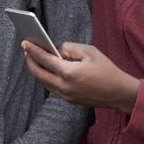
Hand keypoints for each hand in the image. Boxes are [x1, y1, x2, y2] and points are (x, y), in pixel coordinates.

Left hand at [22, 40, 139, 113]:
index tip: (24, 43)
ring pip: (43, 82)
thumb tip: (56, 51)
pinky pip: (52, 88)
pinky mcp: (68, 100)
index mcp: (68, 72)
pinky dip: (46, 78)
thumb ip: (69, 48)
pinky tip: (46, 70)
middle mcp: (64, 86)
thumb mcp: (89, 51)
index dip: (32, 50)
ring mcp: (65, 95)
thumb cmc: (106, 69)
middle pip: (38, 73)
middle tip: (26, 50)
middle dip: (30, 61)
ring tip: (34, 59)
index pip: (44, 59)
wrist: (119, 93)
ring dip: (37, 70)